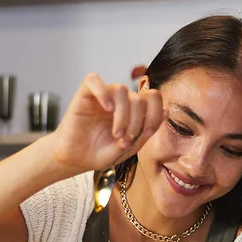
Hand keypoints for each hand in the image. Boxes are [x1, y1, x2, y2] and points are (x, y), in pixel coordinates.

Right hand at [48, 73, 164, 171]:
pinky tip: (107, 109)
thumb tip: (166, 111)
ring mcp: (103, 95)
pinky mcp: (84, 94)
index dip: (154, 114)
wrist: (76, 160)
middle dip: (137, 121)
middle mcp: (120, 100)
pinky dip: (103, 92)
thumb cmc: (101, 153)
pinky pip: (94, 80)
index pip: (153, 98)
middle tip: (125, 139)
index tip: (146, 133)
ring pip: (122, 89)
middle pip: (139, 97)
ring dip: (123, 114)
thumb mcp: (130, 147)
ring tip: (117, 134)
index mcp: (133, 110)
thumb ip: (146, 131)